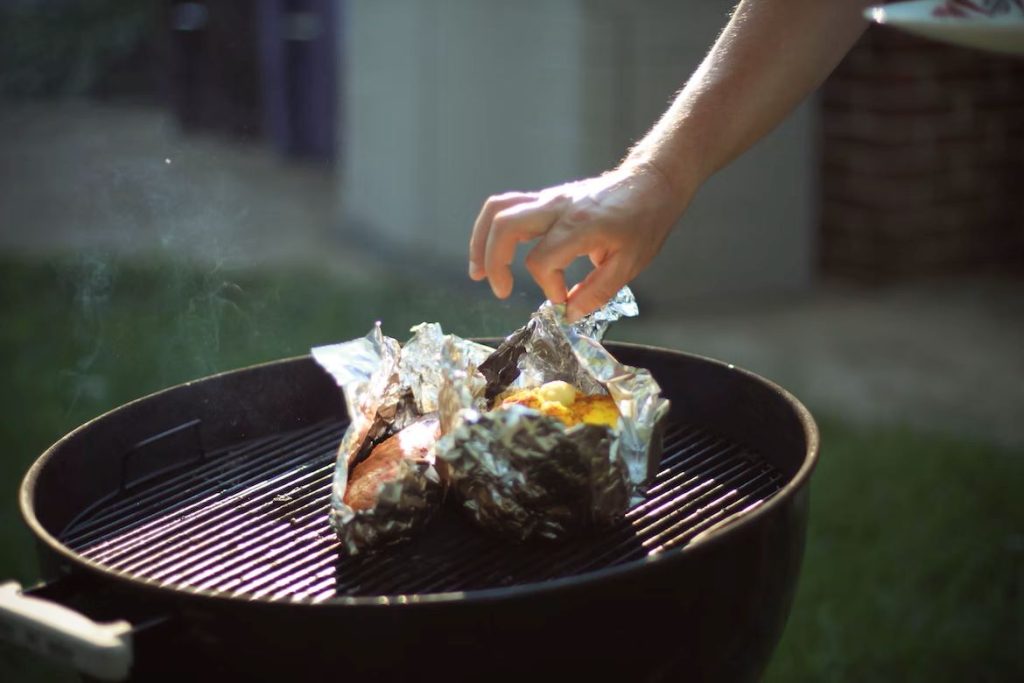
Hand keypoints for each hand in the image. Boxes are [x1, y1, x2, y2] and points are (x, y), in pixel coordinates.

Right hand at [468, 162, 689, 321]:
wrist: (650, 183)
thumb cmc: (644, 222)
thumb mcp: (630, 264)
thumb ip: (597, 291)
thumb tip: (568, 313)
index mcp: (580, 225)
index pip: (542, 261)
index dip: (547, 287)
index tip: (563, 300)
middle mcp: (558, 207)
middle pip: (505, 226)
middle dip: (494, 262)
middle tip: (500, 290)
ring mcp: (549, 199)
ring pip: (498, 210)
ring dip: (481, 241)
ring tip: (478, 272)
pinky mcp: (546, 199)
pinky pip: (507, 206)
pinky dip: (492, 230)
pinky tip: (490, 252)